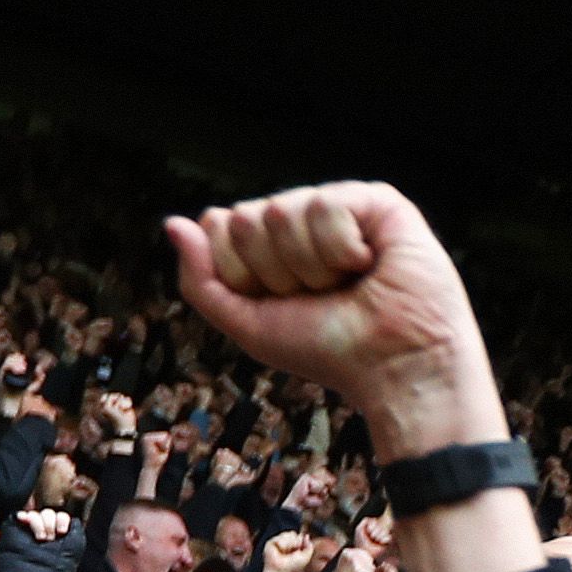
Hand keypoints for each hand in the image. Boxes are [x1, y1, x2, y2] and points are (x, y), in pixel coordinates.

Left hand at [164, 181, 505, 464]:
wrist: (396, 369)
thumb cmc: (332, 352)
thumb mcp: (249, 324)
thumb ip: (202, 281)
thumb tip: (175, 224)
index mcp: (272, 245)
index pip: (218, 227)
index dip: (241, 274)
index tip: (283, 305)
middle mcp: (302, 220)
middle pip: (245, 218)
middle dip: (276, 273)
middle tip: (322, 297)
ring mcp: (338, 206)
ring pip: (280, 212)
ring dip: (311, 268)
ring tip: (349, 285)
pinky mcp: (376, 201)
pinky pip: (323, 206)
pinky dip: (341, 251)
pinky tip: (370, 266)